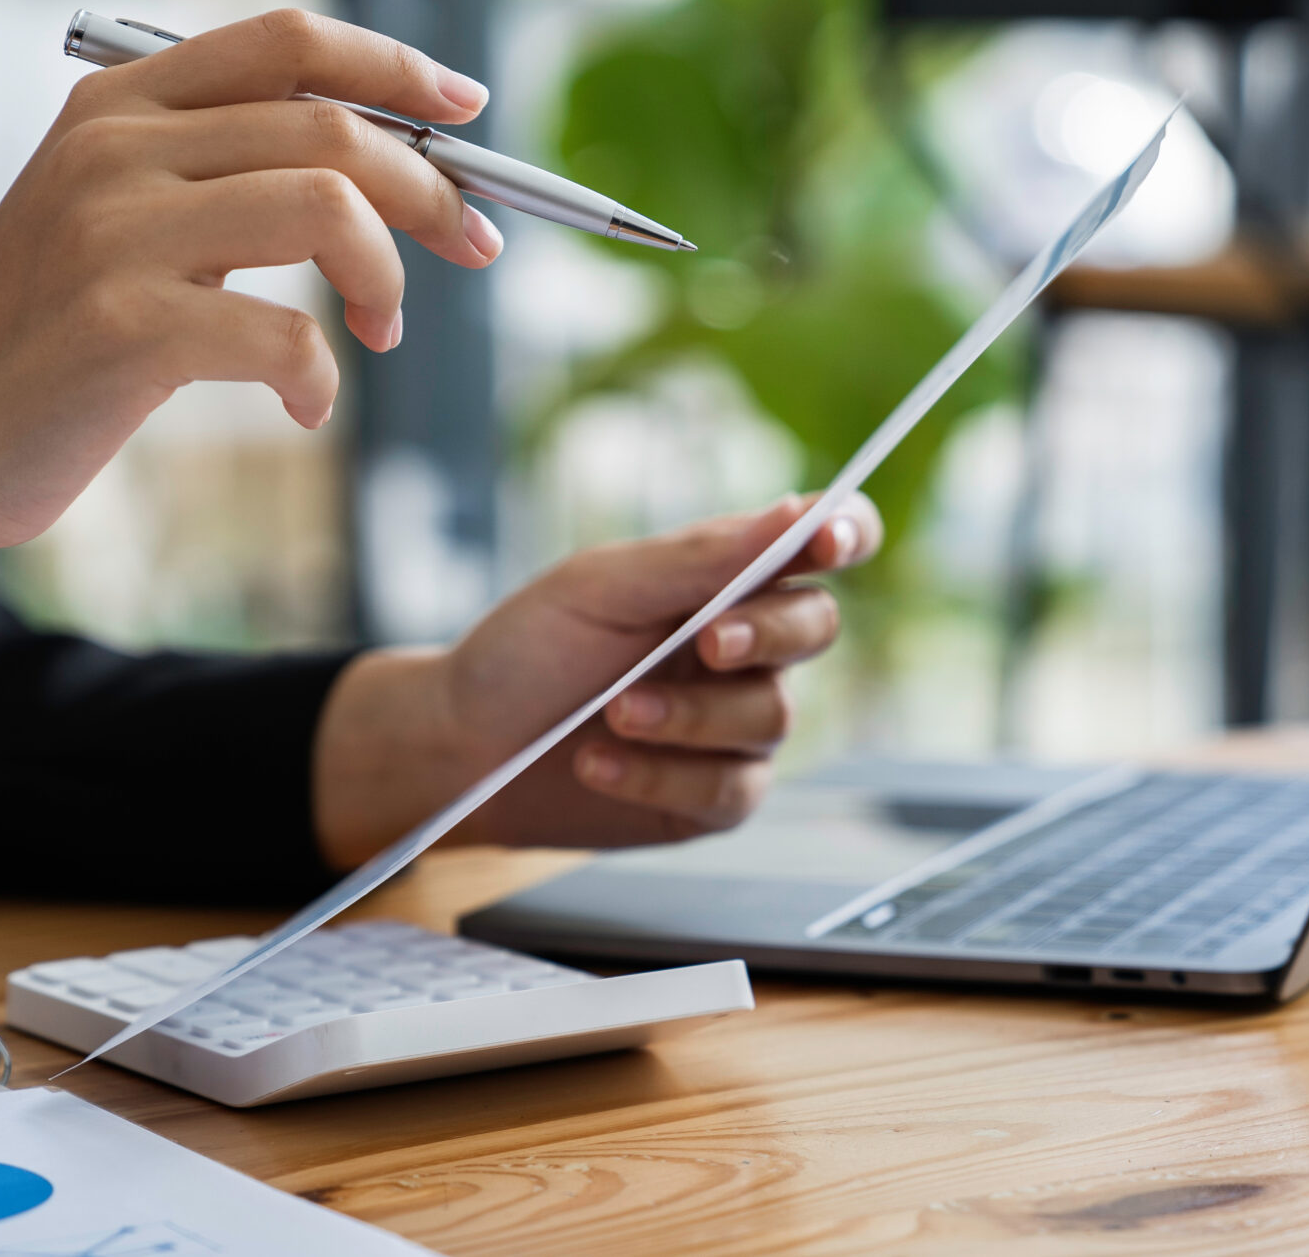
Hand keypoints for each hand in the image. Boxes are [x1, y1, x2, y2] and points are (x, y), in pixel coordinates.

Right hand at [0, 9, 497, 705]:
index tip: (469, 107)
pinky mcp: (124, 326)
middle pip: (334, 126)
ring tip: (380, 332)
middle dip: (434, 189)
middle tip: (475, 248)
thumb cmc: (49, 341)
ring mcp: (114, 232)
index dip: (395, 65)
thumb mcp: (119, 218)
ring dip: (388, 278)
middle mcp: (115, 147)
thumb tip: (395, 164)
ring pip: (329, 208)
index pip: (287, 39)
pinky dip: (322, 376)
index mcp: (119, 104)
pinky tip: (303, 406)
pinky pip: (288, 333)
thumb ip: (222, 171)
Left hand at [311, 492, 883, 863]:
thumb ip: (700, 556)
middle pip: (816, 626)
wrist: (463, 746)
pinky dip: (661, 773)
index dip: (845, 532)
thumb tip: (797, 512)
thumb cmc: (528, 650)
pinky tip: (600, 762)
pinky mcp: (716, 797)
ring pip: (772, 715)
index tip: (830, 539)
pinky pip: (730, 788)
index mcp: (725, 576)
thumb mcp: (600, 586)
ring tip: (612, 713)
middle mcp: (747, 647)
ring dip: (690, 714)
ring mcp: (736, 725)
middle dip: (767, 632)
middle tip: (705, 642)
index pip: (818, 542)